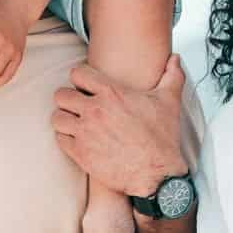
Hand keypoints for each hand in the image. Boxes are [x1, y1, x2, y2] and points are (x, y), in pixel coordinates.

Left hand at [51, 57, 188, 198]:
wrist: (157, 175)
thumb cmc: (162, 139)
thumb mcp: (170, 102)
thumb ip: (171, 75)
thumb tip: (175, 58)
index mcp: (112, 93)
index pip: (78, 73)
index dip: (81, 78)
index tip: (86, 86)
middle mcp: (95, 110)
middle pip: (61, 95)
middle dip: (69, 99)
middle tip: (78, 105)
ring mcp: (85, 133)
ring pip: (57, 117)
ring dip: (64, 118)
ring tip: (75, 123)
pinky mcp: (80, 153)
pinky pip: (60, 139)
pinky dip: (66, 138)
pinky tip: (77, 139)